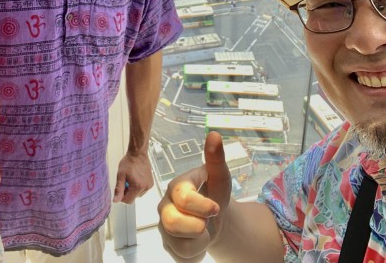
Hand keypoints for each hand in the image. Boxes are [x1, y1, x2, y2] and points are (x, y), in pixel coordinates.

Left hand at [113, 150, 152, 203]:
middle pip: (133, 197)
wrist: (138, 154)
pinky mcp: (151, 183)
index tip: (121, 188)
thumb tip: (116, 201)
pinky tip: (136, 178)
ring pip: (138, 194)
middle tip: (126, 181)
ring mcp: (149, 186)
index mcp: (137, 187)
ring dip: (133, 190)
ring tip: (131, 178)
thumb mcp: (120, 175)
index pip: (128, 201)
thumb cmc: (128, 163)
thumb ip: (118, 189)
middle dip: (128, 192)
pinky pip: (142, 190)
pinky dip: (138, 187)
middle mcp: (145, 188)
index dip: (122, 197)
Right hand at [158, 132, 232, 261]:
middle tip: (208, 221)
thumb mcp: (221, 177)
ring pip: (177, 243)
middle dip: (197, 225)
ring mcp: (164, 226)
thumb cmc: (216, 194)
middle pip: (172, 222)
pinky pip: (180, 256)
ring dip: (200, 240)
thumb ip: (216, 158)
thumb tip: (214, 134)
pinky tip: (199, 242)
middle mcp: (165, 206)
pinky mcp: (168, 245)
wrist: (217, 219)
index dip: (201, 205)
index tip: (217, 208)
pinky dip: (197, 253)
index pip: (182, 196)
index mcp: (176, 187)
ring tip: (204, 230)